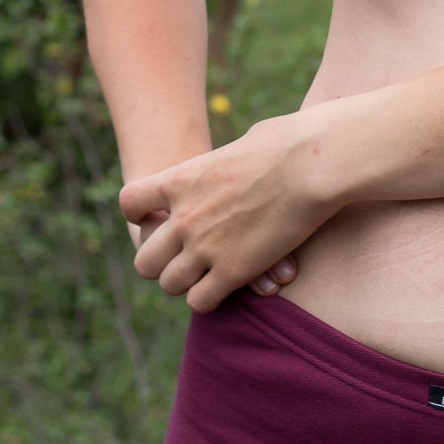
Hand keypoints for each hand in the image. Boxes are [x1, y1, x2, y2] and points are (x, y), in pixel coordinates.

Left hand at [119, 112, 335, 312]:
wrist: (313, 164)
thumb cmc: (289, 142)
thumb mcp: (244, 141)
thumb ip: (230, 160)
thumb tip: (244, 155)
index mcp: (181, 178)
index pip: (130, 202)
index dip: (141, 211)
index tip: (161, 213)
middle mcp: (184, 217)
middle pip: (145, 261)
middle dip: (162, 262)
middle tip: (186, 257)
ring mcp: (205, 247)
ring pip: (170, 285)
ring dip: (187, 282)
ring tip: (208, 274)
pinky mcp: (232, 271)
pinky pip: (200, 301)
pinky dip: (208, 298)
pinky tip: (226, 284)